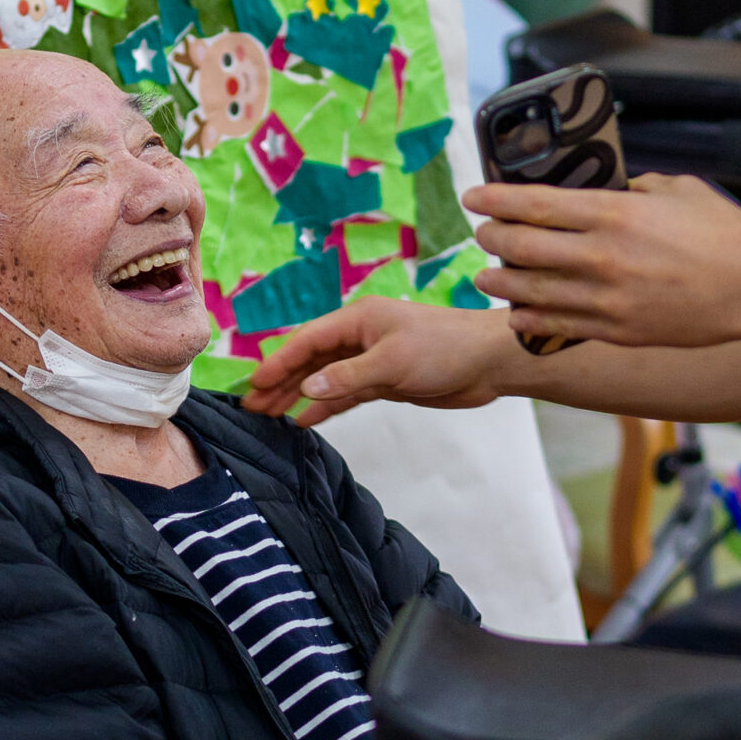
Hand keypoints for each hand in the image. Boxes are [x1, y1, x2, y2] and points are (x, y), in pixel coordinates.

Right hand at [240, 300, 520, 424]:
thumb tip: (306, 387)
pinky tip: (305, 420)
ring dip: (298, 396)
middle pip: (311, 361)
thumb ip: (348, 377)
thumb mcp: (393, 362)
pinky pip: (346, 394)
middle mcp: (360, 337)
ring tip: (269, 415)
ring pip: (325, 380)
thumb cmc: (445, 349)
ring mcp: (372, 360)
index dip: (278, 362)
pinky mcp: (386, 382)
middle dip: (281, 383)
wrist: (488, 362)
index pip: (307, 341)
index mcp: (358, 320)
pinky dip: (326, 406)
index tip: (254, 383)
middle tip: (252, 406)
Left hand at [468, 176, 740, 349]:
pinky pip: (557, 327)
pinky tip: (517, 313)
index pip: (534, 203)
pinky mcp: (619, 332)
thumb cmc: (723, 232)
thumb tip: (603, 190)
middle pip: (522, 247)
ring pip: (531, 292)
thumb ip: (631, 190)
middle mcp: (603, 256)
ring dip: (501, 283)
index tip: (474, 196)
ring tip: (488, 277)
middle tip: (483, 234)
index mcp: (615, 213)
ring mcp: (608, 299)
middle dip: (492, 239)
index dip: (495, 199)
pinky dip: (529, 319)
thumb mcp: (674, 191)